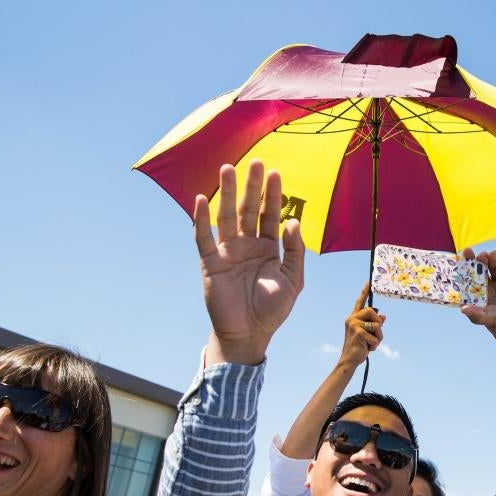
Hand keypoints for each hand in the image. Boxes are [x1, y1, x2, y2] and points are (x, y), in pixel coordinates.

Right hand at [195, 161, 304, 364]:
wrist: (249, 334)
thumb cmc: (273, 309)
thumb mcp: (293, 280)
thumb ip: (295, 251)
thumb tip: (294, 221)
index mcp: (269, 248)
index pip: (270, 216)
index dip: (272, 195)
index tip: (275, 173)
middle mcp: (247, 246)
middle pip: (248, 210)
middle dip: (251, 187)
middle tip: (255, 162)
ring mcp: (228, 252)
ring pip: (226, 217)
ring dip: (226, 193)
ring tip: (227, 169)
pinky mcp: (210, 263)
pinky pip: (204, 237)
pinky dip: (201, 219)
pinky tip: (201, 199)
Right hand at [338, 283, 384, 367]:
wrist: (349, 360)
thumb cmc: (359, 347)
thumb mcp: (368, 334)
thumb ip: (374, 325)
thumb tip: (384, 316)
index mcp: (353, 318)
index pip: (359, 303)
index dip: (364, 292)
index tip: (369, 282)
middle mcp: (352, 319)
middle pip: (372, 311)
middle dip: (378, 323)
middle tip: (376, 334)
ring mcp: (354, 325)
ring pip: (377, 325)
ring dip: (378, 337)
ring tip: (370, 344)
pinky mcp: (358, 333)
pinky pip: (375, 337)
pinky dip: (375, 345)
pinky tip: (367, 349)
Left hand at [459, 248, 495, 352]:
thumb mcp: (492, 322)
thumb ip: (479, 314)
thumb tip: (463, 309)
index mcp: (479, 299)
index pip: (468, 281)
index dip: (464, 270)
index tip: (460, 258)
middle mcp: (489, 291)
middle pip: (481, 271)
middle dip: (478, 261)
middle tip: (476, 254)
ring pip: (495, 268)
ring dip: (492, 260)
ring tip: (490, 255)